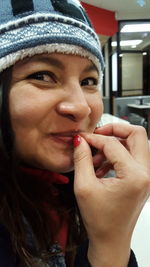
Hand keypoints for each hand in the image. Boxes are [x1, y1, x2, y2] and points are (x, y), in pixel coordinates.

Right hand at [73, 123, 149, 266]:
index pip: (113, 144)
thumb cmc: (100, 220)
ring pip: (135, 144)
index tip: (82, 139)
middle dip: (115, 130)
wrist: (111, 240)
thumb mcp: (84, 187)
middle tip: (97, 135)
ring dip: (115, 144)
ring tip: (95, 157)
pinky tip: (100, 166)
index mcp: (134, 176)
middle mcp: (146, 174)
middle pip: (136, 134)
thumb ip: (81, 159)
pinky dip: (117, 155)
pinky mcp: (141, 178)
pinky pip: (132, 156)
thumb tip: (80, 140)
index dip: (94, 138)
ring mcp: (146, 176)